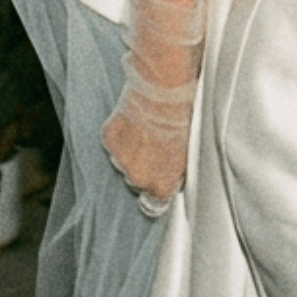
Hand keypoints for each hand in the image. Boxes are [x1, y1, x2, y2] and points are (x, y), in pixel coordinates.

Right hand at [101, 97, 188, 211]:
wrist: (164, 93)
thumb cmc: (182, 119)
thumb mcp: (188, 153)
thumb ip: (175, 170)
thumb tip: (172, 173)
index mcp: (161, 185)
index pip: (155, 203)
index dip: (159, 188)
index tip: (161, 179)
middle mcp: (138, 178)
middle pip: (138, 180)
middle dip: (145, 166)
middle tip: (155, 145)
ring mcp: (120, 159)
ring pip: (123, 162)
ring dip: (131, 150)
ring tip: (145, 129)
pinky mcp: (109, 139)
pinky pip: (114, 143)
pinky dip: (121, 134)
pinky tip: (134, 120)